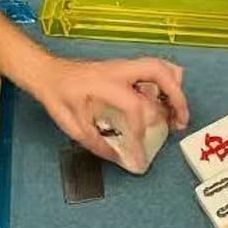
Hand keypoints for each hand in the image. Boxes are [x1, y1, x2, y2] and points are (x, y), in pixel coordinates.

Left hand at [27, 56, 188, 167]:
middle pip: (160, 74)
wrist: (47, 73)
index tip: (141, 156)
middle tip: (180, 124)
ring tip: (178, 114)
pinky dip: (168, 83)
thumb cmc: (57, 96)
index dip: (142, 134)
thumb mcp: (72, 125)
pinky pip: (155, 68)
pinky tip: (166, 101)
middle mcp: (119, 71)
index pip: (136, 107)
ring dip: (175, 89)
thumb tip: (121, 160)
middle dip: (176, 99)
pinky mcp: (126, 70)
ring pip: (161, 67)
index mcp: (105, 84)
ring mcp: (124, 67)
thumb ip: (98, 143)